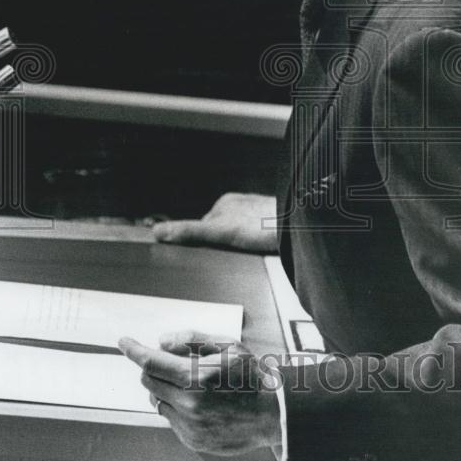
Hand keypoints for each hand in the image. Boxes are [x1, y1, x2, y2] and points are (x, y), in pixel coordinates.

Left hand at [118, 330, 281, 455]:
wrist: (273, 413)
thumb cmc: (253, 376)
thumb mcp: (228, 346)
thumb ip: (192, 340)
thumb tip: (161, 342)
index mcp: (196, 378)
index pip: (151, 363)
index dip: (134, 350)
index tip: (124, 343)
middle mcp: (189, 404)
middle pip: (149, 381)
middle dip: (154, 367)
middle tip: (174, 362)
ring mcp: (189, 426)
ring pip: (158, 401)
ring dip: (166, 389)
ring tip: (193, 384)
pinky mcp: (192, 441)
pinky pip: (171, 419)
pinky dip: (178, 407)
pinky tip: (202, 403)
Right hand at [152, 192, 277, 252]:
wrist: (299, 227)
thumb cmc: (265, 225)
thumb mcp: (220, 231)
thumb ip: (191, 231)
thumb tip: (161, 232)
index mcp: (226, 202)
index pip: (204, 224)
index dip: (202, 241)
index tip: (200, 253)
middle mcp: (243, 204)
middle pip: (222, 229)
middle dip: (222, 243)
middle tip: (227, 257)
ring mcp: (259, 212)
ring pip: (242, 233)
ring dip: (241, 245)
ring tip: (248, 254)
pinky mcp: (274, 223)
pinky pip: (259, 236)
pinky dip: (257, 244)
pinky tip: (262, 251)